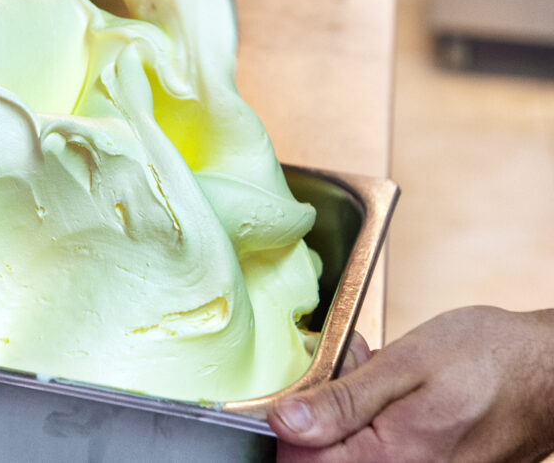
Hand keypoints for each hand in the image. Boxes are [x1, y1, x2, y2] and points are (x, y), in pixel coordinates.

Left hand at [269, 306, 553, 461]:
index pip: (301, 461)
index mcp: (393, 456)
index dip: (292, 421)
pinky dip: (376, 426)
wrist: (550, 370)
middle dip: (323, 415)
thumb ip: (342, 399)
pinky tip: (395, 397)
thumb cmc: (490, 357)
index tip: (307, 386)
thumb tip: (284, 422)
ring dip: (351, 418)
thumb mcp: (407, 362)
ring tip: (378, 376)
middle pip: (326, 459)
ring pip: (354, 455)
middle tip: (351, 369)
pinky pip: (383, 456)